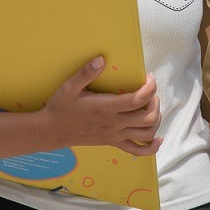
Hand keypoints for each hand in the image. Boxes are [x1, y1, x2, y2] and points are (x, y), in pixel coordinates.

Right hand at [43, 56, 162, 156]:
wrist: (51, 132)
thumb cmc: (60, 108)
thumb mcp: (69, 87)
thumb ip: (85, 73)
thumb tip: (101, 59)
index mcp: (106, 108)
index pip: (138, 99)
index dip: (150, 88)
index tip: (149, 77)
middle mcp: (114, 124)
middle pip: (148, 117)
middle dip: (155, 102)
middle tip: (150, 91)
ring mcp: (115, 136)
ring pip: (146, 134)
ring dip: (156, 120)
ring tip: (152, 107)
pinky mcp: (112, 143)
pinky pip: (137, 151)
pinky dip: (151, 147)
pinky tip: (157, 139)